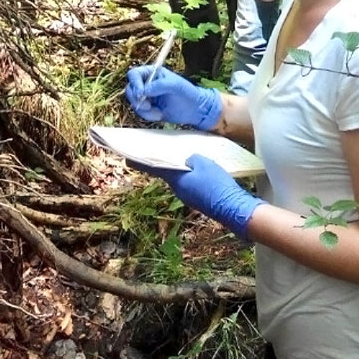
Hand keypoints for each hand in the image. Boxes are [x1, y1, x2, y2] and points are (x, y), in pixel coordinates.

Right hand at [125, 66, 221, 130]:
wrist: (195, 110)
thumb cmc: (188, 94)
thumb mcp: (175, 86)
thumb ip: (160, 85)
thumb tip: (145, 90)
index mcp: (152, 73)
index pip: (134, 74)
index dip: (135, 83)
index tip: (141, 93)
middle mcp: (147, 83)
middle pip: (130, 89)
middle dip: (137, 99)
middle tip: (148, 106)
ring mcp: (147, 96)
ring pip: (133, 102)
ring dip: (143, 110)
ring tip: (157, 112)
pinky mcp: (149, 108)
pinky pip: (140, 112)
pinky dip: (147, 115)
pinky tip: (159, 115)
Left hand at [136, 154, 263, 240]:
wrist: (233, 209)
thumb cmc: (216, 184)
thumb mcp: (205, 163)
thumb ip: (193, 159)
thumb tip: (188, 160)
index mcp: (175, 180)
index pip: (153, 168)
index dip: (140, 162)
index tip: (126, 157)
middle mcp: (178, 190)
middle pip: (169, 172)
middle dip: (167, 162)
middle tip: (165, 149)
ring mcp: (188, 196)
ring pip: (182, 178)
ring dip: (183, 169)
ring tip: (189, 156)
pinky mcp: (199, 199)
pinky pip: (192, 184)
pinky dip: (193, 176)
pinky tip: (202, 170)